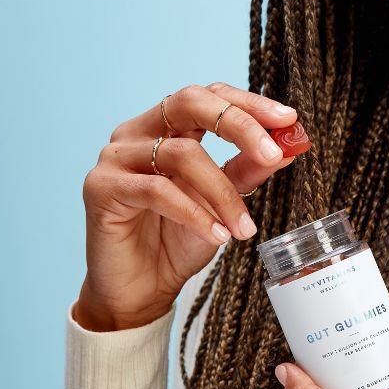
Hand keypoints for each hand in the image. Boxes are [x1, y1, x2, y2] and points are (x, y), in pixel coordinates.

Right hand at [76, 82, 300, 331]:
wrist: (139, 292)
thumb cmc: (175, 243)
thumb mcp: (221, 204)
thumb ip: (246, 171)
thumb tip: (286, 146)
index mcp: (164, 127)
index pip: (208, 96)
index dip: (248, 103)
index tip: (287, 119)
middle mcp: (136, 132)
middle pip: (189, 102)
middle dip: (238, 124)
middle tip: (272, 152)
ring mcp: (115, 157)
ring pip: (181, 153)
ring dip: (222, 192)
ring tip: (244, 227)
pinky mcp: (101, 187)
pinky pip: (157, 190)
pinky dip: (195, 213)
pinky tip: (217, 235)